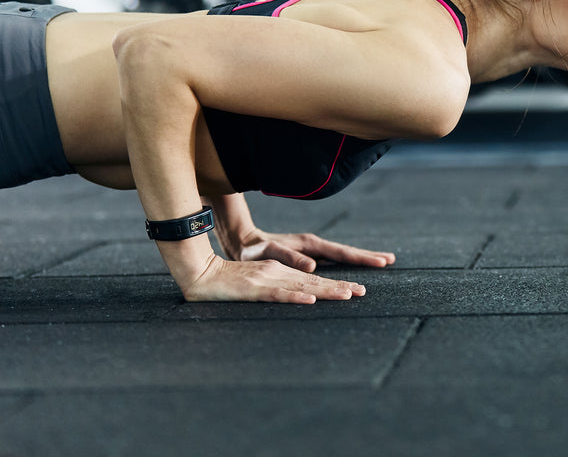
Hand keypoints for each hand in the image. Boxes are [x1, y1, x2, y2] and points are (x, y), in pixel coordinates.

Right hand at [182, 254, 366, 302]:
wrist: (199, 272)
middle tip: (362, 292)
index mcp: (280, 272)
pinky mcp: (253, 288)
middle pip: (313, 281)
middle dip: (339, 287)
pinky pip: (277, 294)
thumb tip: (300, 297)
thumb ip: (277, 288)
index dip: (335, 284)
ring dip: (325, 291)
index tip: (356, 290)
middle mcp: (278, 272)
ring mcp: (266, 279)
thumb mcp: (257, 283)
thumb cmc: (227, 282)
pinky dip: (294, 298)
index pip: (313, 280)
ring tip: (347, 295)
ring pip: (301, 286)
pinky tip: (309, 301)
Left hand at [229, 228, 395, 272]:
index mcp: (310, 245)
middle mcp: (314, 246)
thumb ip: (289, 257)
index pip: (341, 252)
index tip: (380, 262)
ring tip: (380, 261)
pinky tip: (354, 267)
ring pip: (342, 254)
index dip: (361, 258)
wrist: (243, 241)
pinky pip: (333, 259)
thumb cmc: (253, 249)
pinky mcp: (308, 255)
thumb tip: (313, 267)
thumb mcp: (268, 253)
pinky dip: (347, 261)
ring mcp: (312, 250)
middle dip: (368, 256)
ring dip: (360, 258)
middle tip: (390, 260)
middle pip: (346, 251)